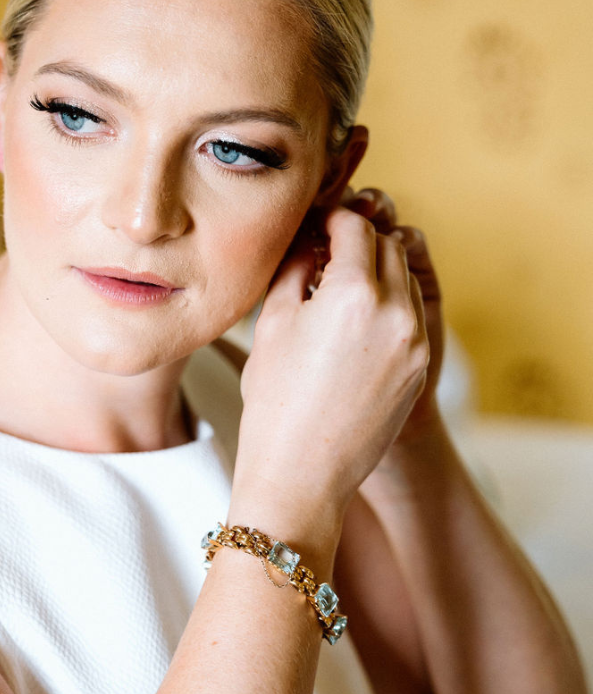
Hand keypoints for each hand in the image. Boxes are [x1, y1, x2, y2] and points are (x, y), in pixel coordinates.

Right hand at [231, 205, 429, 542]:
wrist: (302, 474)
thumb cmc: (275, 401)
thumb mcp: (273, 323)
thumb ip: (297, 267)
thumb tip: (311, 238)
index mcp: (353, 292)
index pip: (355, 226)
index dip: (333, 218)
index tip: (317, 224)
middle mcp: (395, 311)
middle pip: (388, 246)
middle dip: (360, 242)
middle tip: (328, 251)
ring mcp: (415, 341)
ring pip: (405, 280)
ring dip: (378, 273)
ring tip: (340, 290)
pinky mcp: (421, 366)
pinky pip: (410, 317)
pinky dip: (388, 307)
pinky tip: (354, 325)